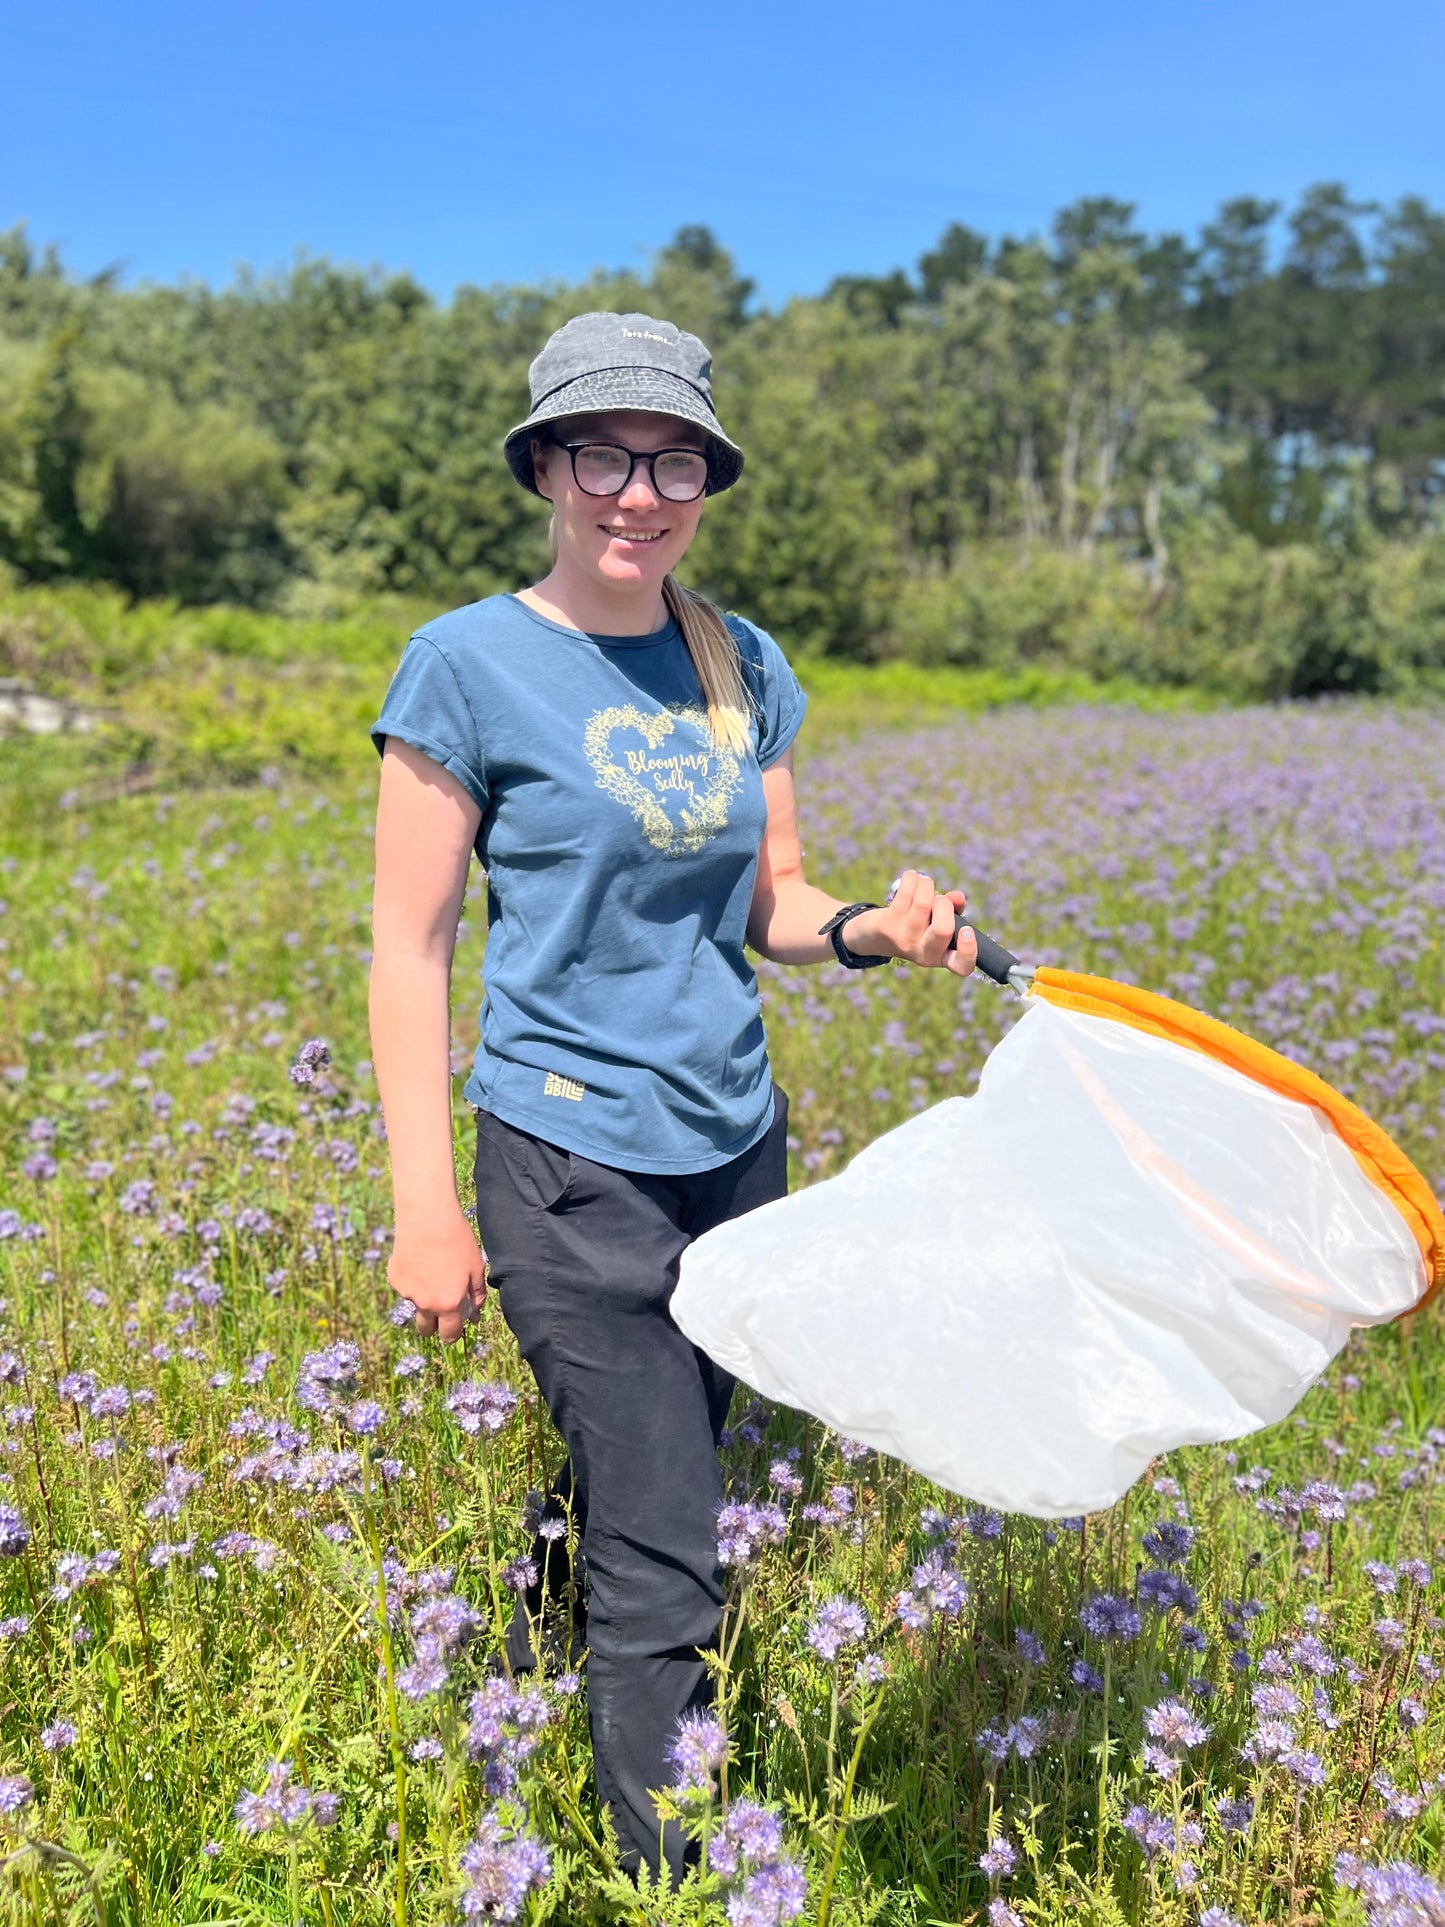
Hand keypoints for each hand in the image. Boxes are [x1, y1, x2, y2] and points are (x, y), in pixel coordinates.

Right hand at [388, 1207, 486, 1342]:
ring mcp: (407, 1293)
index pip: (449, 1335)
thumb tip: (474, 1315)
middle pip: (426, 1330)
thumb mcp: (476, 1268)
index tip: (455, 1327)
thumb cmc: (458, 1240)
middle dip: (434, 1325)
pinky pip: (406, 1288)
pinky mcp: (394, 1279)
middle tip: (442, 1307)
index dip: (453, 1334)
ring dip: (423, 1299)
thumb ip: (476, 1296)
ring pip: (416, 1305)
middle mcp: (425, 1304)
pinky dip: (412, 1281)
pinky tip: (419, 1260)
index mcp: (448, 1304)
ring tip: (432, 1270)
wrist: (427, 1216)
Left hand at [845, 871, 976, 976]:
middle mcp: (922, 953)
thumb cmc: (912, 925)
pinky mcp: (886, 926)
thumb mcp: (934, 921)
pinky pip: (905, 894)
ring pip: (924, 903)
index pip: (961, 966)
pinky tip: (910, 877)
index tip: (967, 930)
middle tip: (937, 900)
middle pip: (943, 929)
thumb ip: (952, 910)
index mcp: (940, 956)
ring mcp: (903, 940)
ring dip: (926, 885)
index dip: (969, 950)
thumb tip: (959, 897)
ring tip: (923, 883)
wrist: (870, 935)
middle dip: (944, 904)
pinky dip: (912, 879)